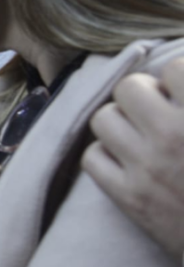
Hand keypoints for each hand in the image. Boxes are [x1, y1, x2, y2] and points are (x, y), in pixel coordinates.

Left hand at [83, 64, 183, 258]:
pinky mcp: (129, 198)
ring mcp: (147, 168)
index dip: (179, 78)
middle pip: (129, 88)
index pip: (175, 68)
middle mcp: (174, 136)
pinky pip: (93, 157)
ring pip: (103, 118)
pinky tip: (128, 160)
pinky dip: (106, 155)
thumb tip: (178, 73)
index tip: (183, 92)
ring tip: (140, 133)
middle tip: (160, 109)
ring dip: (120, 122)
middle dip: (144, 94)